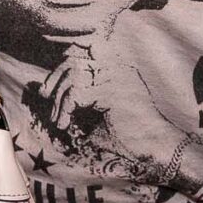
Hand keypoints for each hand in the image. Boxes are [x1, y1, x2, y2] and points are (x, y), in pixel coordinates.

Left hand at [42, 37, 181, 167]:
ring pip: (73, 77)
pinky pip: (76, 94)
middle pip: (74, 61)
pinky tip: (64, 124)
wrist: (158, 148)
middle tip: (44, 97)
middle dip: (54, 79)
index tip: (47, 87)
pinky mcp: (112, 89)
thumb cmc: (130, 135)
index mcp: (117, 64)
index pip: (81, 54)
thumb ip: (77, 99)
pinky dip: (65, 109)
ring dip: (59, 99)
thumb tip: (45, 90)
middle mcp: (117, 64)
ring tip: (58, 119)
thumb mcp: (97, 112)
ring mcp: (116, 74)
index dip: (61, 69)